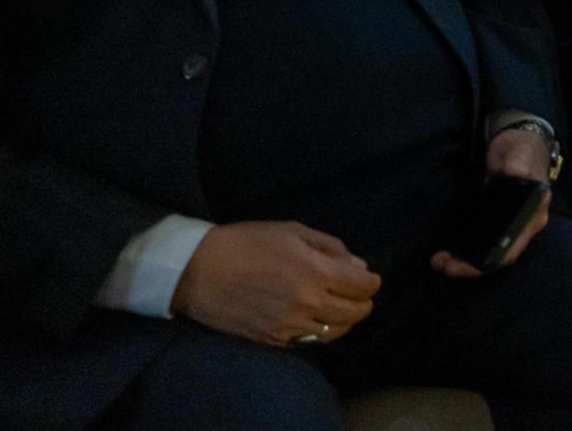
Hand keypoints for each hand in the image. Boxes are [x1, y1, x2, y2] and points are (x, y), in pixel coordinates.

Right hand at [172, 221, 380, 345]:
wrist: (198, 270)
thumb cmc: (247, 242)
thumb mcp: (293, 231)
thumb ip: (330, 248)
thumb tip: (358, 266)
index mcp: (315, 271)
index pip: (362, 286)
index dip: (372, 282)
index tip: (370, 278)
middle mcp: (307, 302)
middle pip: (354, 313)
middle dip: (363, 303)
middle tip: (360, 295)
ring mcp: (289, 325)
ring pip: (334, 332)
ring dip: (344, 321)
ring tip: (341, 309)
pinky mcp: (272, 340)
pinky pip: (308, 340)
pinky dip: (318, 330)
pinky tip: (315, 318)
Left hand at [430, 130, 553, 278]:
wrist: (517, 141)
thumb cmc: (522, 148)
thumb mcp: (521, 151)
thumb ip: (519, 162)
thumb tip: (516, 173)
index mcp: (534, 213)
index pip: (515, 246)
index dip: (494, 258)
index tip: (469, 264)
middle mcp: (524, 225)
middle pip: (500, 254)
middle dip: (472, 265)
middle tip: (444, 265)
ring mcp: (508, 224)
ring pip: (489, 251)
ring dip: (465, 260)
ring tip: (439, 262)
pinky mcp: (494, 220)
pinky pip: (481, 241)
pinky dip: (464, 249)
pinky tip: (446, 252)